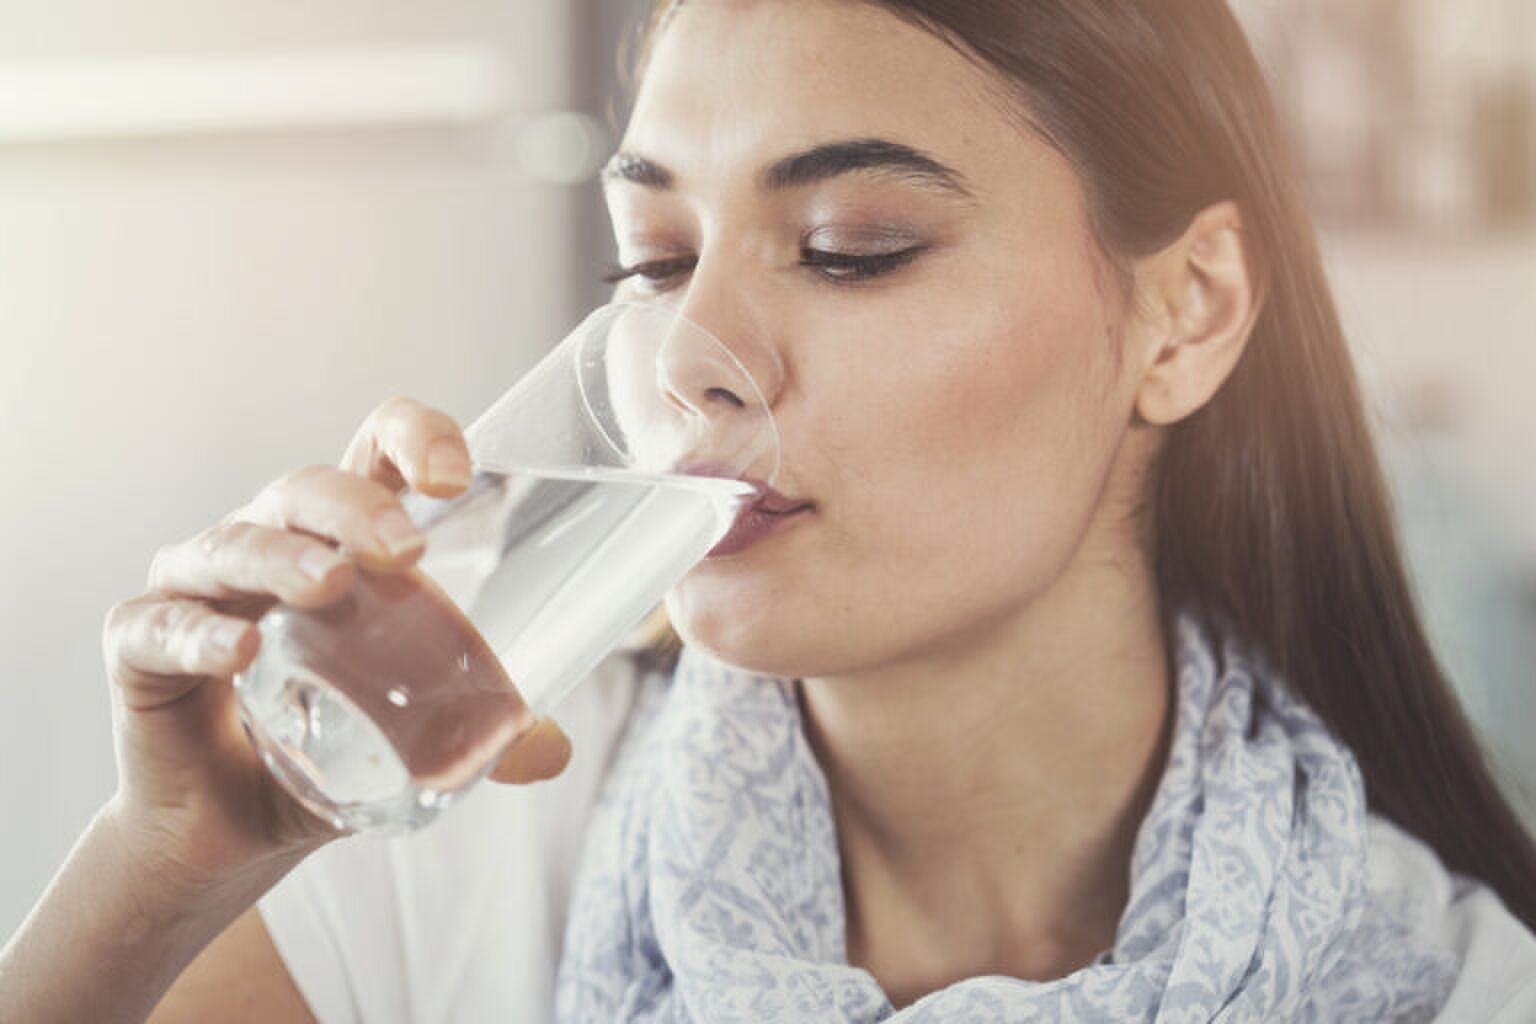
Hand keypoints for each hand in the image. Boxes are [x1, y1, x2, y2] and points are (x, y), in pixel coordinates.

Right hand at [100, 397, 569, 893]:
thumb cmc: (327, 751)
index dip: (415, 438)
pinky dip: (200, 634)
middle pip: (305, 490)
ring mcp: (199, 589)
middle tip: (405, 548)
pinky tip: (240, 650)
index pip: (374, 453)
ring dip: (283, 556)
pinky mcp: (140, 648)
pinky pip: (162, 628)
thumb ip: (483, 737)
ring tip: (330, 582)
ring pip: (234, 546)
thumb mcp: (415, 738)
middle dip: (356, 507)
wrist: (230, 835)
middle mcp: (268, 546)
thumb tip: (551, 751)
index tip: (457, 474)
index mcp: (340, 541)